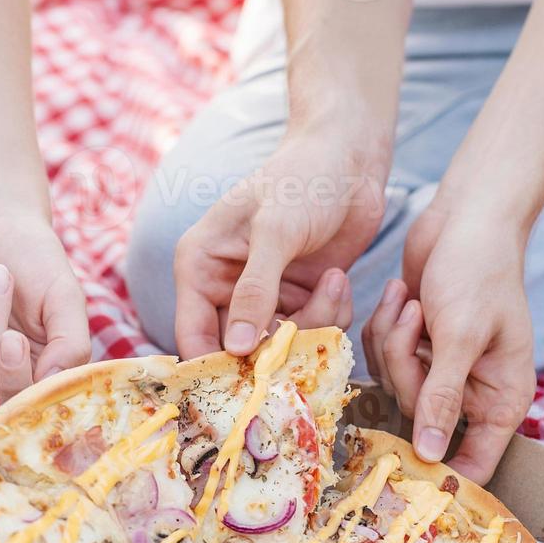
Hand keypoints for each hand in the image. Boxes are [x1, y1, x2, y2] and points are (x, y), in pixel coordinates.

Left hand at [0, 209, 89, 401]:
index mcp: (53, 368)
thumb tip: (57, 383)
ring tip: (0, 276)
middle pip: (7, 398)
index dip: (33, 389)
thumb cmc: (39, 261)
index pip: (43, 403)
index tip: (28, 351)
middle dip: (7, 367)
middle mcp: (17, 371)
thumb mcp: (67, 298)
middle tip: (11, 336)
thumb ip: (72, 345)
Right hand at [173, 132, 386, 357]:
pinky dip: (331, 317)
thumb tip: (236, 349)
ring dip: (313, 327)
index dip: (215, 367)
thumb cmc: (302, 177)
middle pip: (239, 351)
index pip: (193, 336)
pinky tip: (339, 280)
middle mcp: (225, 287)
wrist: (350, 157)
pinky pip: (311, 332)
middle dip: (276, 349)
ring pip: (281, 346)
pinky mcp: (300, 297)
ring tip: (333, 283)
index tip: (248, 385)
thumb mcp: (275, 231)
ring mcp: (264, 295)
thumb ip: (255, 291)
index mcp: (199, 267)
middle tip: (308, 337)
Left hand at [363, 200, 536, 482]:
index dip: (444, 472)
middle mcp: (472, 391)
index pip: (476, 463)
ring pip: (393, 386)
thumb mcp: (460, 335)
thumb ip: (443, 397)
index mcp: (501, 398)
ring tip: (415, 301)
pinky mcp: (413, 346)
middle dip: (406, 368)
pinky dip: (383, 327)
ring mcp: (440, 369)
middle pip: (417, 420)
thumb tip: (431, 456)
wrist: (467, 216)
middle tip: (419, 321)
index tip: (409, 470)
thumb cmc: (479, 269)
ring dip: (393, 340)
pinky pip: (380, 360)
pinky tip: (403, 296)